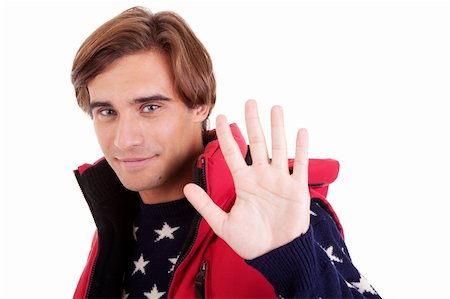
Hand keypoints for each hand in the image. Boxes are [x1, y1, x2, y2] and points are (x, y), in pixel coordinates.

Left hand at [184, 100, 309, 259]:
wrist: (275, 254)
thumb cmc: (250, 241)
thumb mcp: (223, 224)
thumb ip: (205, 206)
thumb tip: (185, 189)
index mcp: (244, 183)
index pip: (233, 153)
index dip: (227, 136)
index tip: (221, 117)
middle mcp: (262, 177)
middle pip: (257, 143)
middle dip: (253, 122)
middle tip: (250, 101)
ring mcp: (280, 180)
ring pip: (279, 148)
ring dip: (278, 128)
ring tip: (275, 108)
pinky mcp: (297, 188)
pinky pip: (301, 165)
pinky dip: (302, 148)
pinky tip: (301, 131)